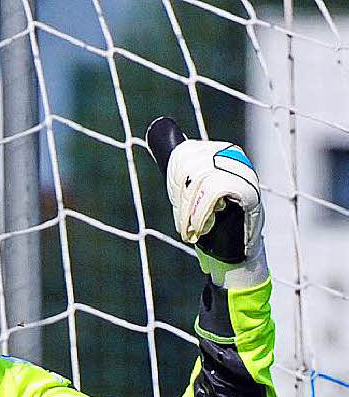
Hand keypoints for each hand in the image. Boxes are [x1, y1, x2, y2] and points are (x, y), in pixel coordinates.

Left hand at [166, 140, 267, 289]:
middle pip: (188, 164)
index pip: (183, 154)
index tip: (178, 202)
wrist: (235, 251)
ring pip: (199, 177)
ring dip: (188, 210)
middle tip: (184, 220)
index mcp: (217, 153)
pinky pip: (214, 190)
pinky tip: (202, 228)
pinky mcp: (249, 189)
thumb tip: (158, 135)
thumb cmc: (212, 223)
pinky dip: (200, 214)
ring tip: (190, 227)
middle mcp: (232, 157)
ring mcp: (243, 172)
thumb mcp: (191, 193)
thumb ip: (181, 170)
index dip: (174, 180)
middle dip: (180, 195)